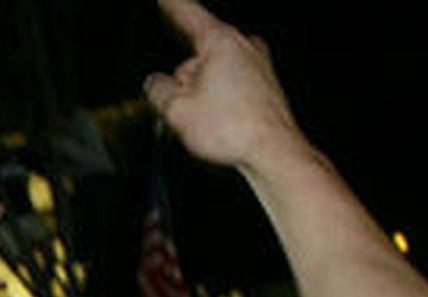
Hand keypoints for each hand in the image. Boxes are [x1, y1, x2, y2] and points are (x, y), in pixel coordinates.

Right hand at [145, 0, 305, 169]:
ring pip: (213, 75)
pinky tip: (221, 126)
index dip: (172, 5)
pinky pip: (230, 88)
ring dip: (202, 96)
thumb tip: (155, 83)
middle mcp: (243, 47)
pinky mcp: (264, 86)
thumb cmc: (233, 129)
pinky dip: (220, 105)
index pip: (188, 14)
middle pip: (197, 57)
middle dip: (184, 82)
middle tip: (184, 111)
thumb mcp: (177, 110)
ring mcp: (257, 65)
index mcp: (220, 42)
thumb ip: (158, 90)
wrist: (272, 152)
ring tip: (206, 124)